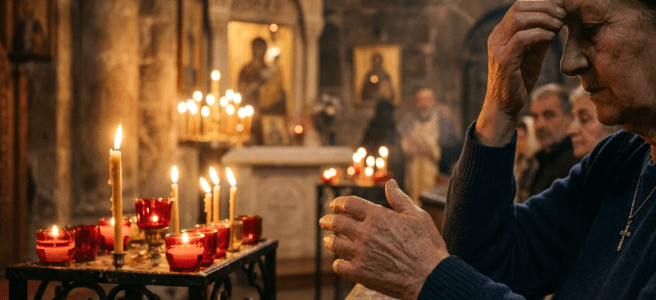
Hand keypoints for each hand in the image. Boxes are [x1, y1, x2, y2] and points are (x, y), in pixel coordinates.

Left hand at [319, 180, 447, 299]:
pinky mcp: (361, 273)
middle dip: (328, 220)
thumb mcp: (417, 216)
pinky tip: (340, 263)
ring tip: (329, 240)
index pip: (350, 204)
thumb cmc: (427, 245)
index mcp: (378, 216)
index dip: (339, 203)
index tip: (335, 205)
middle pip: (338, 223)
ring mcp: (361, 253)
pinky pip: (340, 267)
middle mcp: (365, 233)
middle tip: (324, 221)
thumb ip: (399, 199)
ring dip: (330, 240)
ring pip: (336, 244)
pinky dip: (338, 263)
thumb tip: (390, 183)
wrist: (430, 276)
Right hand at [476, 0, 564, 145]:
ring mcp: (498, 47)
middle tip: (563, 13)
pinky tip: (552, 36)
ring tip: (559, 24)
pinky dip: (539, 34)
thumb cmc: (520, 79)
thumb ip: (542, 35)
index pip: (519, 6)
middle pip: (518, 7)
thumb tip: (558, 18)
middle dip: (544, 6)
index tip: (560, 6)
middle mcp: (496, 36)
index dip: (541, 2)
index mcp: (501, 33)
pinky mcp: (503, 60)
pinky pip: (521, 39)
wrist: (506, 104)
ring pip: (518, 19)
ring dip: (543, 18)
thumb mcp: (534, 53)